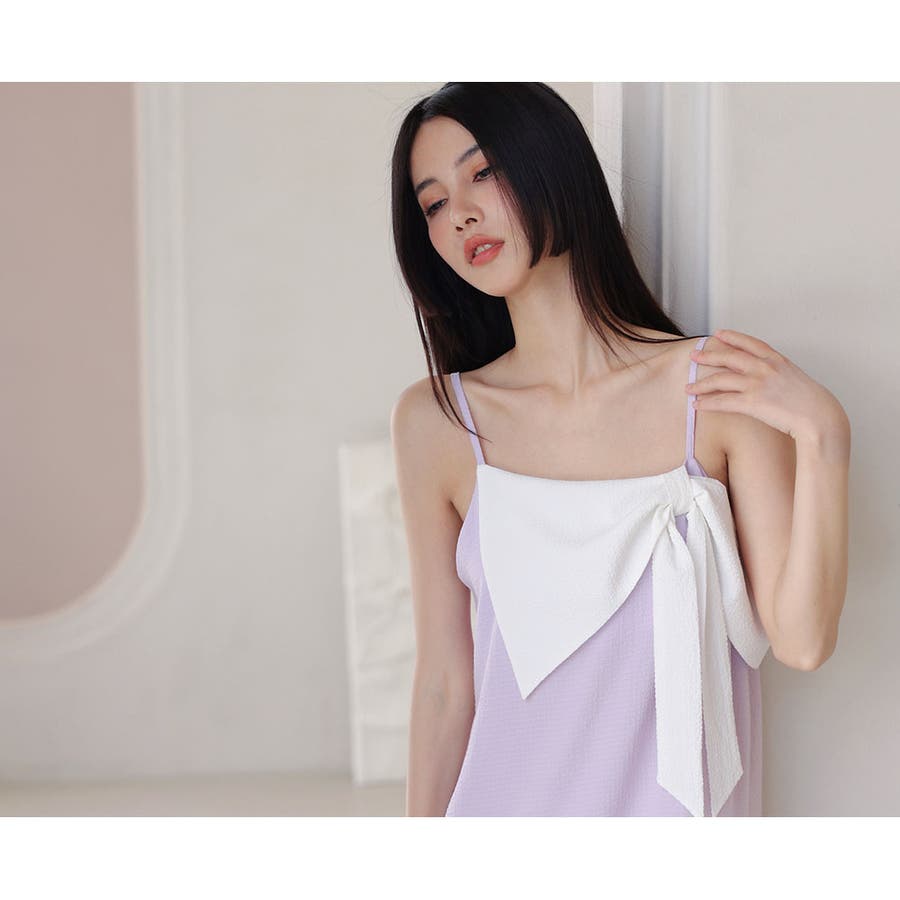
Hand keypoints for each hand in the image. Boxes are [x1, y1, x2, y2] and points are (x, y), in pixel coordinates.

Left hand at [685, 329, 849, 445]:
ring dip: (701, 384)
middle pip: (729, 357)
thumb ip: (780, 374)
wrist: (820, 417)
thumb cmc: (812, 403)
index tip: (719, 333)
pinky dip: (707, 403)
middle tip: (695, 355)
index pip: (750, 343)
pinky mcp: (752, 402)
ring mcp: (758, 384)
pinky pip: (723, 401)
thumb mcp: (796, 379)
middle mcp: (765, 368)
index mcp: (777, 360)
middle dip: (709, 355)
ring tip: (688, 388)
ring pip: (720, 379)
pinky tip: (697, 405)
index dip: (733, 337)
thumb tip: (770, 378)